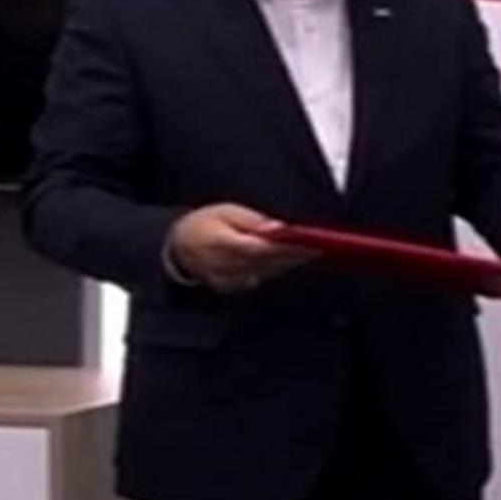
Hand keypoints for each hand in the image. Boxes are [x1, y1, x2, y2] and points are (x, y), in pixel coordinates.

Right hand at [167, 203, 316, 292]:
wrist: (178, 247)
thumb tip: (278, 228)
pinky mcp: (234, 287)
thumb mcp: (225, 212)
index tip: (311, 242)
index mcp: (221, 244)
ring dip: (290, 263)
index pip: (261, 249)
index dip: (288, 248)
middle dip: (296, 255)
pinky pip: (261, 278)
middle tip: (322, 247)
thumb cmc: (203, 225)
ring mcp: (229, 281)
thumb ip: (252, 221)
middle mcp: (225, 267)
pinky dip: (276, 269)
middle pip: (269, 264)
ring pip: (268, 273)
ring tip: (313, 251)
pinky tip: (292, 260)